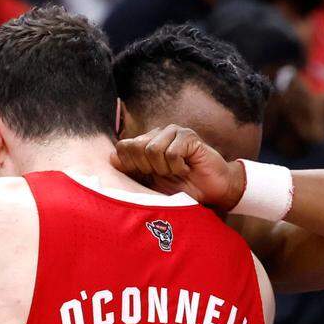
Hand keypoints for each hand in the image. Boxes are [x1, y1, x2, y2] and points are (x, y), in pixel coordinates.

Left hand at [112, 125, 246, 211]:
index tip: (148, 177)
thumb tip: (111, 157)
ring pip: (152, 149)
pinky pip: (171, 153)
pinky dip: (178, 167)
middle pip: (135, 147)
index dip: (131, 166)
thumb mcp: (152, 184)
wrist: (212, 191)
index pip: (123, 147)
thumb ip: (131, 172)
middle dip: (147, 168)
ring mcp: (173, 132)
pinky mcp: (189, 136)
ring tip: (176, 172)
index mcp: (146, 144)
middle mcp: (158, 134)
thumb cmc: (182, 188)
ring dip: (164, 169)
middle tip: (164, 175)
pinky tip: (187, 168)